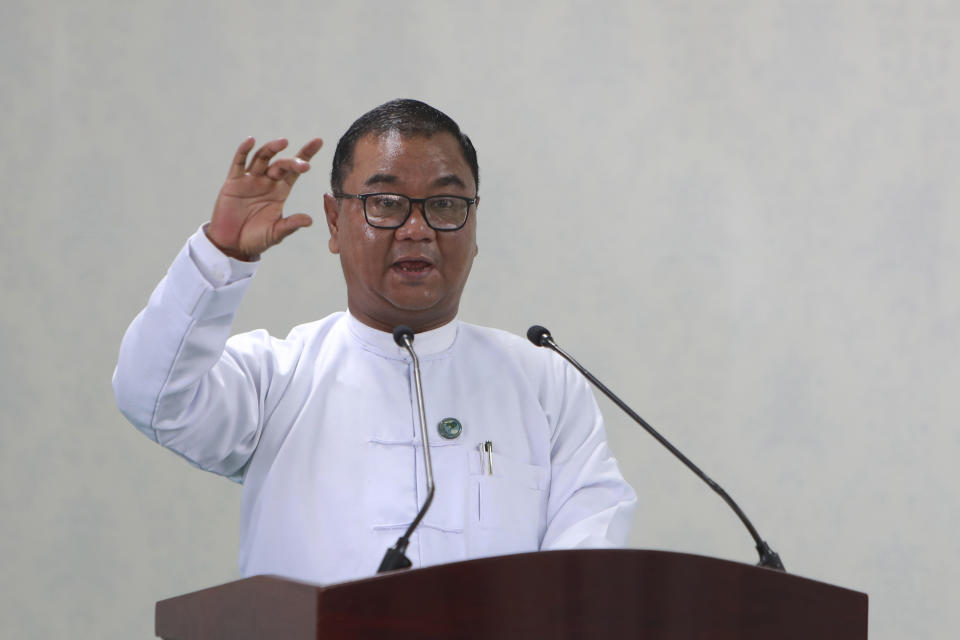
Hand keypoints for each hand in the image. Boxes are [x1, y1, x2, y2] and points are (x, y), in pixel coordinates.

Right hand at [207, 137, 323, 260]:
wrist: (232, 244)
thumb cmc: (256, 238)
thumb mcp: (276, 233)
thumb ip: (290, 225)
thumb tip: (309, 220)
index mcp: (280, 191)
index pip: (295, 170)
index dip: (305, 155)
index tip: (318, 141)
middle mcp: (267, 182)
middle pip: (281, 164)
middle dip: (292, 162)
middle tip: (304, 165)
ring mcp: (250, 180)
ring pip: (262, 158)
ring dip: (272, 149)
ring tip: (283, 142)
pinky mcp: (233, 182)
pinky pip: (239, 163)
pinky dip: (244, 151)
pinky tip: (251, 141)